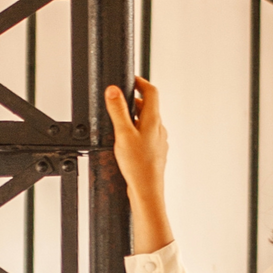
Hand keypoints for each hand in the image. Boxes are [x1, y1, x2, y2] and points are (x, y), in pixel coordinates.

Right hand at [103, 78, 172, 252]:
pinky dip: (137, 133)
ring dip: (135, 118)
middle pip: (149, 107)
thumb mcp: (123, 134)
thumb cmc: (138, 167)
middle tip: (120, 102)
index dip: (140, 82)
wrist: (148, 192)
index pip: (151, 91)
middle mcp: (159, 129)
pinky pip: (147, 137)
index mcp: (154, 120)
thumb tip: (113, 90)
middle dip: (134, 101)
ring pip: (148, 123)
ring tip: (121, 123)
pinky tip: (127, 143)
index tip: (131, 80)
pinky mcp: (155, 154)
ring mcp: (159, 142)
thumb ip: (118, 110)